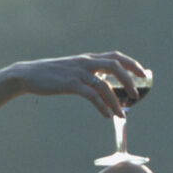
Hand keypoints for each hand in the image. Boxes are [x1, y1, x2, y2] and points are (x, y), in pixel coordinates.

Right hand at [10, 52, 149, 117]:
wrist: (28, 74)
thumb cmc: (51, 74)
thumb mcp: (73, 70)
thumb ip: (89, 73)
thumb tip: (105, 84)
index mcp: (88, 58)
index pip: (116, 57)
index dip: (132, 64)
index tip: (143, 74)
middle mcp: (86, 62)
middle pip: (115, 66)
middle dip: (129, 80)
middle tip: (136, 95)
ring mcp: (78, 73)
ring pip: (104, 85)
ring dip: (116, 101)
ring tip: (122, 115)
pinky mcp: (70, 84)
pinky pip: (91, 95)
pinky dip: (102, 106)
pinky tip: (106, 115)